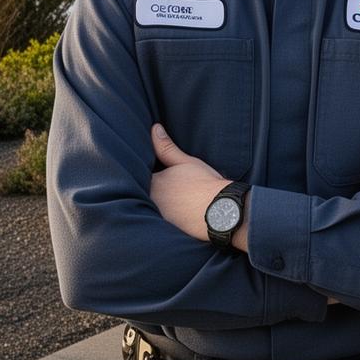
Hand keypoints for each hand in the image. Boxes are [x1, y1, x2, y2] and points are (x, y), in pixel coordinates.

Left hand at [148, 123, 227, 242]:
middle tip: (154, 191)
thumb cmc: (205, 184)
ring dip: (149, 207)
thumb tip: (155, 128)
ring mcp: (158, 218)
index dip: (140, 173)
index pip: (137, 176)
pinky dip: (158, 221)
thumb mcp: (185, 161)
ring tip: (163, 205)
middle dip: (142, 191)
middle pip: (140, 194)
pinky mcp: (166, 231)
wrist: (222, 211)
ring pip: (147, 210)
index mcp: (154, 182)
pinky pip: (156, 224)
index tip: (145, 171)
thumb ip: (166, 147)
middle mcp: (151, 201)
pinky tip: (167, 219)